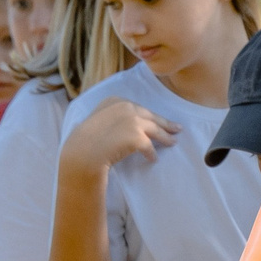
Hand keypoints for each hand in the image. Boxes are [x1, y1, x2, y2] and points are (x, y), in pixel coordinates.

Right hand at [64, 98, 178, 174]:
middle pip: (151, 116)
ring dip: (166, 137)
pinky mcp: (137, 137)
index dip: (148, 115)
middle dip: (165, 122)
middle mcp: (126, 107)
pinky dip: (152, 154)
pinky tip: (153, 159)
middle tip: (177, 128)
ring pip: (156, 129)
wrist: (83, 151)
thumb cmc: (85, 140)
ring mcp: (133, 121)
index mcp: (115, 100)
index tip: (156, 120)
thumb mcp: (96, 119)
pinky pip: (150, 147)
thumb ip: (110, 117)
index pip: (138, 108)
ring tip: (173, 142)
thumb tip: (120, 126)